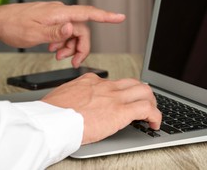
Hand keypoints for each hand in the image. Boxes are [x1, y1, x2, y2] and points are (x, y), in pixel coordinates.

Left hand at [0, 2, 124, 66]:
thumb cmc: (13, 26)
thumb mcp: (34, 33)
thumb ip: (56, 32)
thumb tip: (72, 28)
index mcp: (59, 13)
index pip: (88, 13)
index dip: (106, 16)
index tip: (120, 17)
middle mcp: (60, 12)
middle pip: (82, 29)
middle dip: (80, 47)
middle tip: (72, 61)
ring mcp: (56, 16)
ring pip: (73, 32)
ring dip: (70, 46)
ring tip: (58, 56)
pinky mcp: (51, 20)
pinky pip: (64, 32)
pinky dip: (63, 43)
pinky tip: (53, 49)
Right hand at [41, 73, 161, 144]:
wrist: (50, 121)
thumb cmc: (50, 114)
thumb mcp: (62, 97)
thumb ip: (74, 98)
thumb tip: (75, 105)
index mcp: (90, 82)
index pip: (114, 83)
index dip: (123, 93)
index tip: (123, 101)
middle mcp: (105, 86)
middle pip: (133, 83)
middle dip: (142, 94)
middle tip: (144, 105)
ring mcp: (114, 97)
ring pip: (144, 91)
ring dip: (152, 102)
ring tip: (152, 115)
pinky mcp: (120, 111)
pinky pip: (147, 109)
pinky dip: (155, 116)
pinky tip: (154, 124)